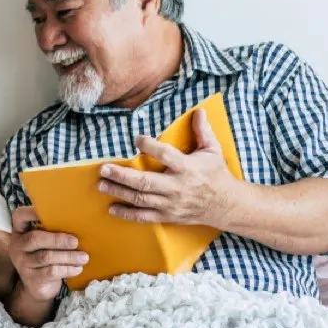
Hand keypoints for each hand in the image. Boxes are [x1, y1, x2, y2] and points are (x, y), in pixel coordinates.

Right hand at [8, 206, 86, 301]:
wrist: (38, 286)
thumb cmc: (45, 256)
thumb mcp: (44, 242)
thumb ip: (52, 230)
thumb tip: (77, 221)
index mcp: (20, 231)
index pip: (19, 216)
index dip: (32, 211)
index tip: (52, 211)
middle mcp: (17, 246)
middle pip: (35, 239)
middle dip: (57, 239)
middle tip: (75, 241)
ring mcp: (22, 264)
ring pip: (46, 257)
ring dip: (68, 256)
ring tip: (84, 257)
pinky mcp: (32, 279)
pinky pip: (51, 272)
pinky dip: (67, 269)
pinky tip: (78, 268)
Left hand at [98, 108, 239, 225]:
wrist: (225, 205)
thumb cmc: (216, 174)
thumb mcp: (213, 150)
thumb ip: (203, 130)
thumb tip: (198, 110)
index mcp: (187, 168)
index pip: (165, 155)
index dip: (150, 146)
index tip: (137, 139)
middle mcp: (177, 187)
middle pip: (145, 182)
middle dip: (122, 176)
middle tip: (104, 168)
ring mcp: (171, 204)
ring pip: (141, 199)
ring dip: (119, 192)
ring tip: (101, 184)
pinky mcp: (168, 216)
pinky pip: (145, 217)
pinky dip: (127, 214)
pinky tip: (112, 208)